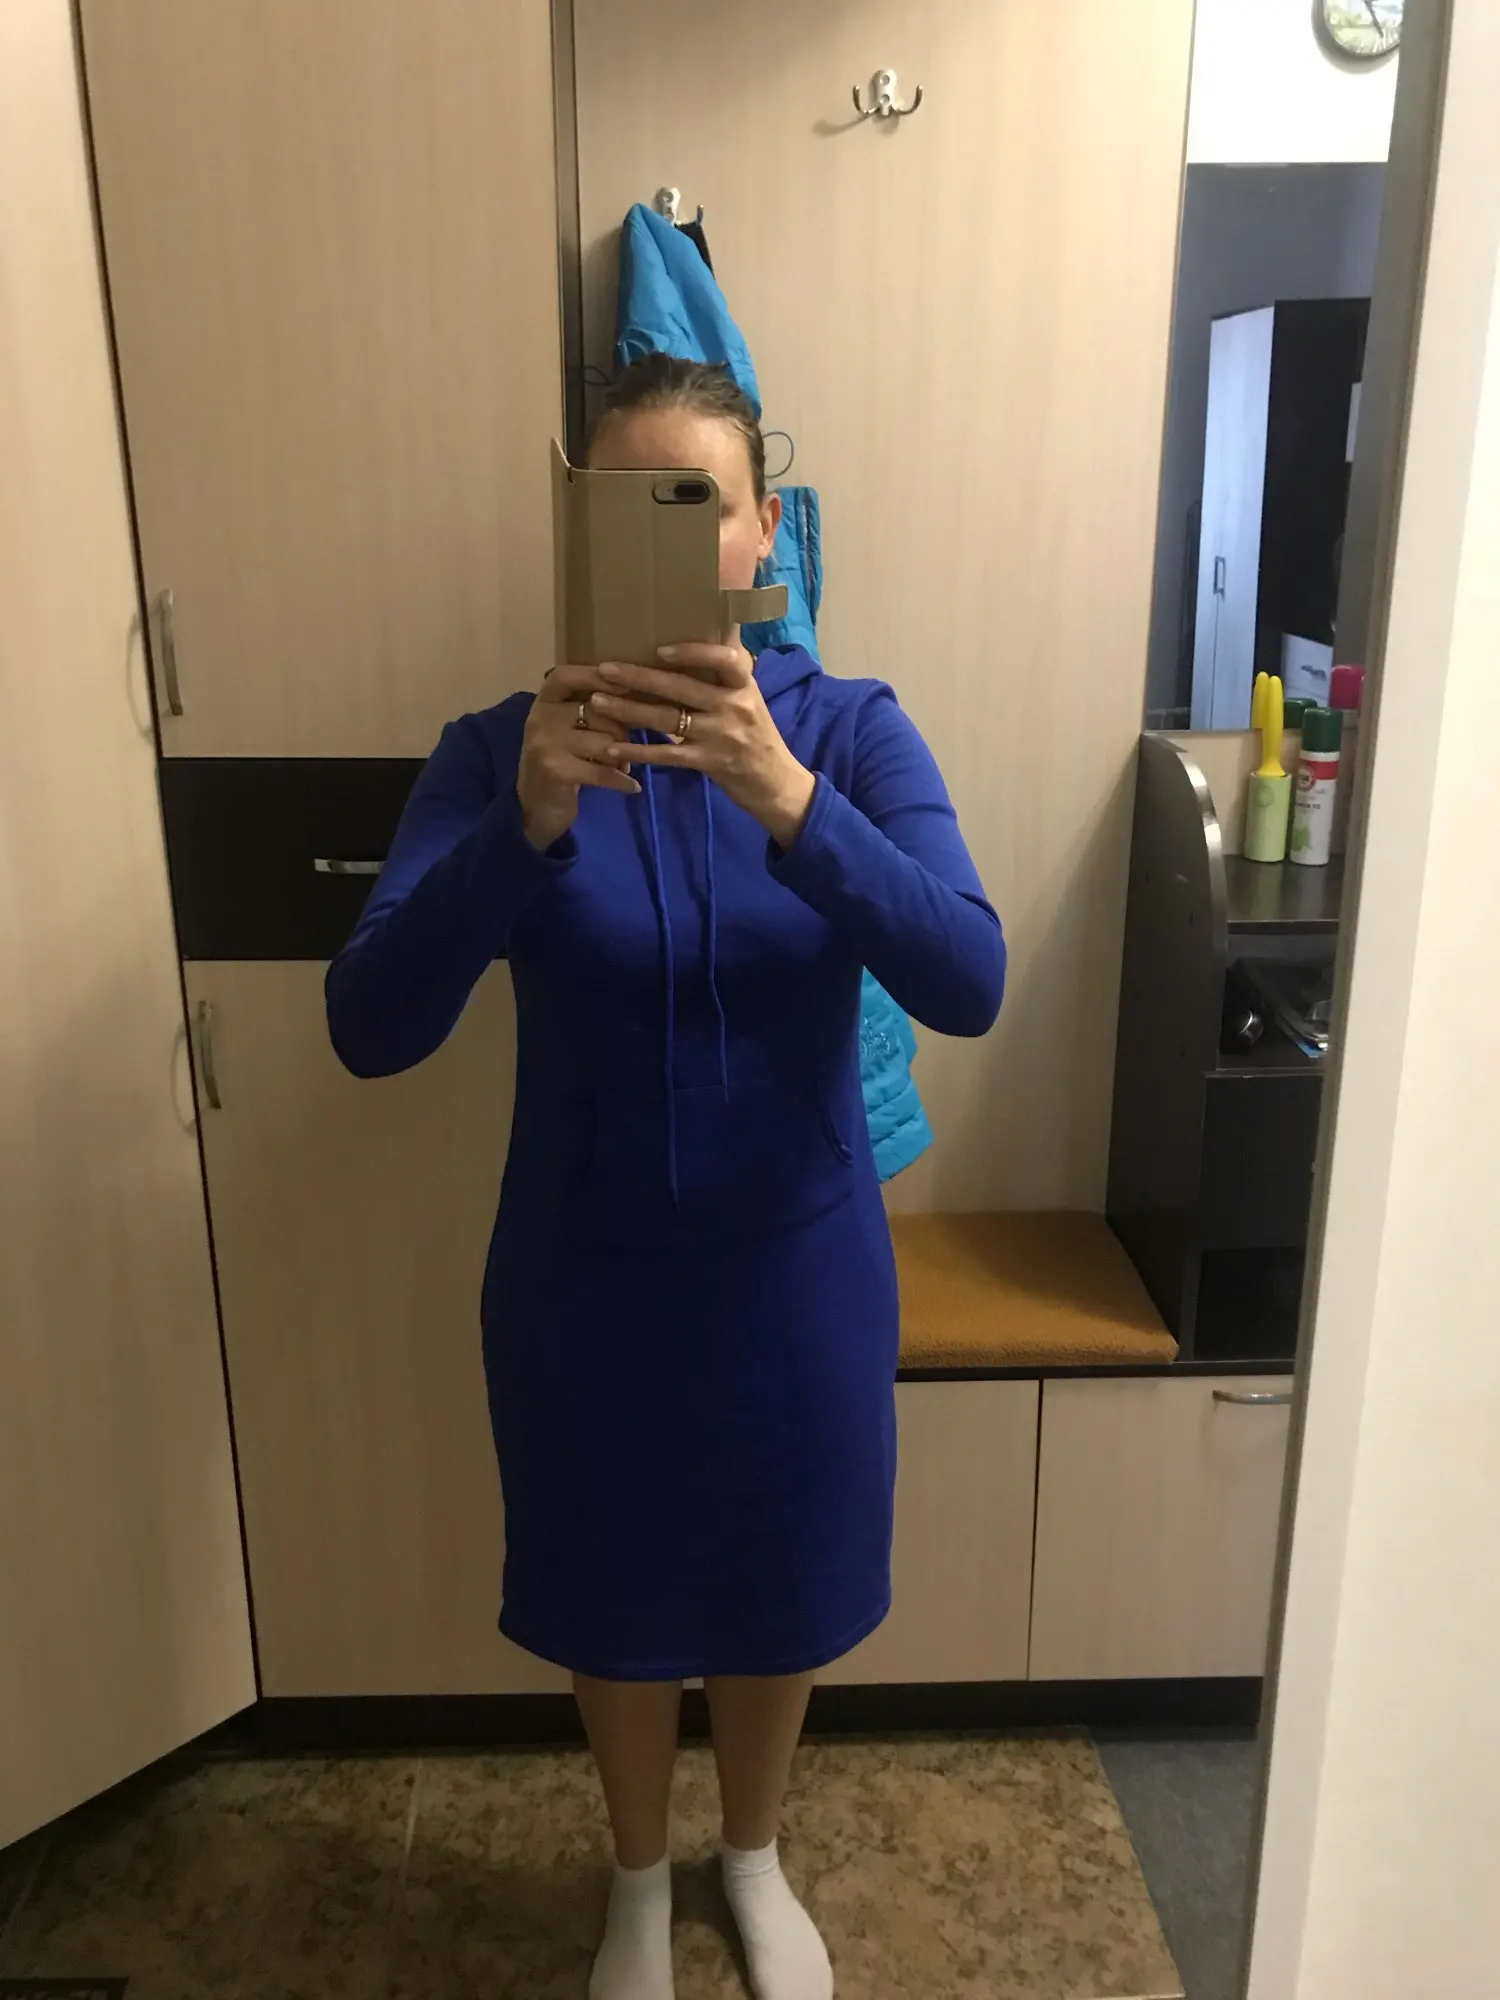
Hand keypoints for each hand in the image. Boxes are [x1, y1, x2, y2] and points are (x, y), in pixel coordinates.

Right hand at [517, 665, 639, 851]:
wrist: (535, 807)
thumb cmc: (560, 762)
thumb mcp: (568, 728)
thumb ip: (591, 710)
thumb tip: (637, 693)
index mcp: (543, 702)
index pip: (565, 676)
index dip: (594, 676)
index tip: (625, 684)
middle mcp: (540, 718)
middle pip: (596, 710)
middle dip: (620, 729)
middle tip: (628, 746)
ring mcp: (545, 744)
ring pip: (604, 741)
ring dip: (622, 756)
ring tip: (624, 765)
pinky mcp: (555, 770)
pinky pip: (601, 771)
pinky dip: (621, 780)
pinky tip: (633, 786)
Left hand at [590, 643, 816, 848]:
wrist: (776, 783)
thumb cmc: (756, 734)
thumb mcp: (749, 698)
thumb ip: (728, 672)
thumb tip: (710, 628)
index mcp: (744, 685)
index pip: (725, 659)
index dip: (693, 652)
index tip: (660, 649)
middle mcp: (734, 707)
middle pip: (681, 688)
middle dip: (639, 677)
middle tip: (604, 669)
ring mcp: (721, 736)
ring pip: (668, 719)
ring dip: (629, 710)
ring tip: (596, 701)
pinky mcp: (709, 763)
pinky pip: (667, 755)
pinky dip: (638, 752)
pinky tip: (612, 748)